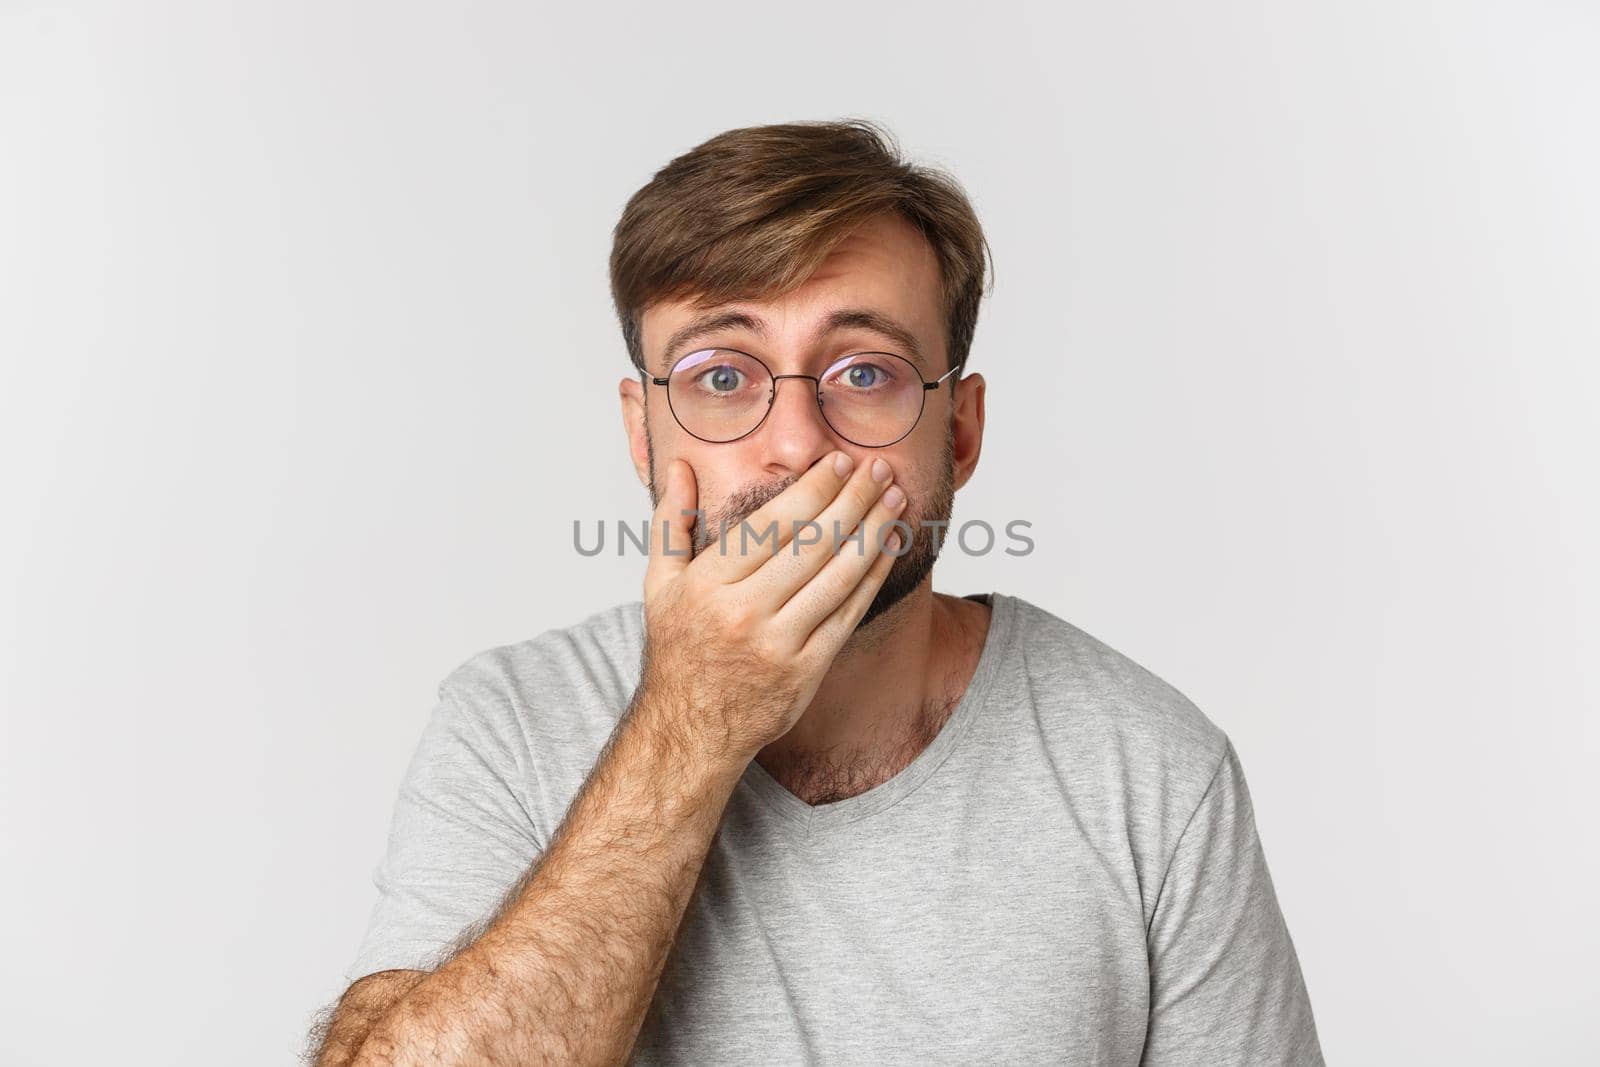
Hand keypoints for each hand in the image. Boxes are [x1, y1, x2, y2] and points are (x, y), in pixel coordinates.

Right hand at [637, 450, 907, 761]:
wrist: (691, 727)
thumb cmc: (679, 647)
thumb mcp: (659, 584)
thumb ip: (670, 522)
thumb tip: (679, 466)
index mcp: (709, 582)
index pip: (774, 523)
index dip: (815, 488)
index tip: (840, 462)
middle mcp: (744, 611)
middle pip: (813, 543)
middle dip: (854, 499)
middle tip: (879, 470)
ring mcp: (779, 643)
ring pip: (838, 575)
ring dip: (873, 532)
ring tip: (894, 500)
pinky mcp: (807, 669)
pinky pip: (848, 613)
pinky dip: (872, 576)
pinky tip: (887, 547)